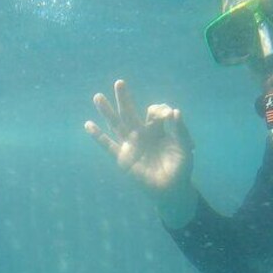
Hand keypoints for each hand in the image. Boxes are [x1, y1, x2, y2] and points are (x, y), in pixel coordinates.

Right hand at [84, 79, 197, 226]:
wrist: (172, 189)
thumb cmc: (180, 167)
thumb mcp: (184, 146)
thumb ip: (180, 129)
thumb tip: (174, 110)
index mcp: (157, 129)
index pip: (154, 111)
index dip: (160, 110)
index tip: (168, 116)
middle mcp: (142, 134)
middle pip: (130, 112)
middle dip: (124, 98)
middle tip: (119, 83)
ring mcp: (131, 145)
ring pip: (116, 125)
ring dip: (107, 111)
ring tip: (98, 97)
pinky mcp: (123, 158)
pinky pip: (108, 145)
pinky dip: (98, 136)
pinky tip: (88, 125)